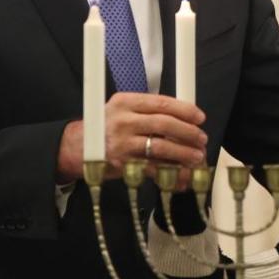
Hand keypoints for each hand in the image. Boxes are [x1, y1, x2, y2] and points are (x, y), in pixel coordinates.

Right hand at [56, 92, 207, 182]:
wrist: (77, 148)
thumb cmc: (106, 127)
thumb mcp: (122, 110)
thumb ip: (148, 111)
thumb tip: (184, 119)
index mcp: (125, 102)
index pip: (161, 103)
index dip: (185, 110)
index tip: (200, 117)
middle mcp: (123, 120)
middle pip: (164, 124)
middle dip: (188, 133)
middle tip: (201, 139)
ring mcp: (122, 143)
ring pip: (161, 147)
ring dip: (184, 153)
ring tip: (197, 157)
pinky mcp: (123, 164)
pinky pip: (153, 169)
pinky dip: (171, 174)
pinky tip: (182, 176)